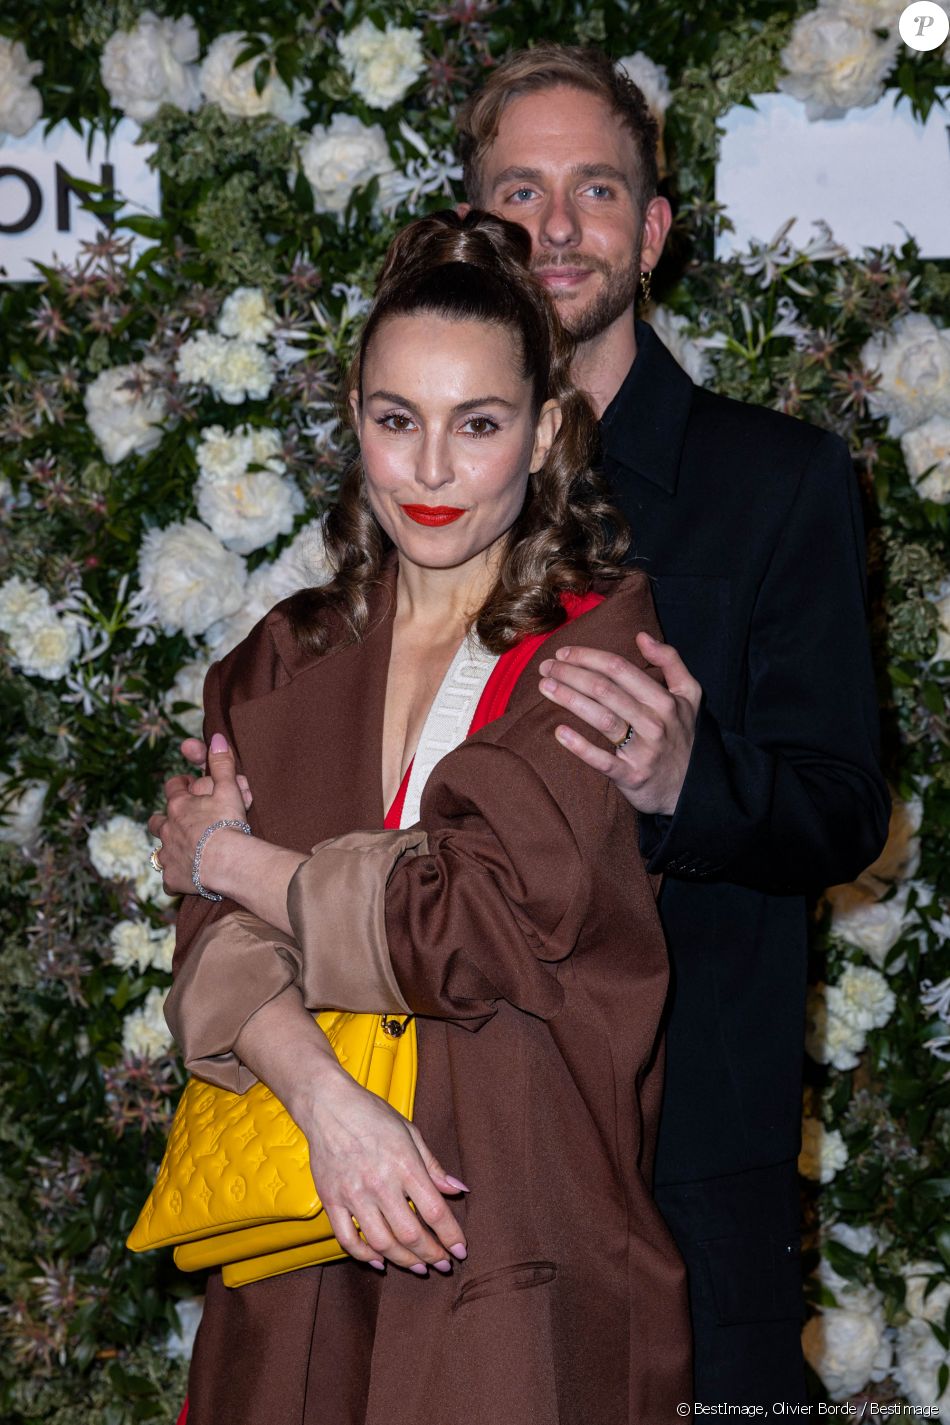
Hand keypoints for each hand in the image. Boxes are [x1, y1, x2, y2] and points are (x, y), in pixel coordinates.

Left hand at [148, 734, 249, 893]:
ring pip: (159, 850)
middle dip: (166, 819)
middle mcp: (167, 828)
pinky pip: (169, 880)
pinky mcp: (173, 878)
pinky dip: (176, 878)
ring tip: (183, 850)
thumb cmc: (228, 823)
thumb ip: (222, 763)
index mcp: (179, 805)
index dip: (181, 785)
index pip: (173, 787)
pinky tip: (186, 879)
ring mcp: (167, 854)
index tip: (190, 785)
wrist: (226, 861)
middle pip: (157, 820)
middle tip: (181, 821)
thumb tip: (216, 737)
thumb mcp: (229, 788)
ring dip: (168, 848)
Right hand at [293, 1058, 468, 1274]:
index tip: (460, 1251)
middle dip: (431, 1255)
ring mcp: (353, 1194)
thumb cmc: (373, 1115)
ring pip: (381, 1243)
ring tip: (417, 1266)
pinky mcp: (331, 1200)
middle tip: (443, 1265)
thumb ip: (433, 1165)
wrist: (327, 1105)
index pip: (434, 1211)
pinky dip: (364, 1255)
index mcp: (404, 1165)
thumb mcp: (410, 1132)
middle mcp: (380, 1184)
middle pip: (410, 1234)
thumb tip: (458, 1190)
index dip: (451, 1236)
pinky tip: (379, 1261)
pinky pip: (348, 1239)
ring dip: (403, 1260)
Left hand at [538, 632, 701, 816]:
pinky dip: (580, 746)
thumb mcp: (689, 695)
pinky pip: (602, 761)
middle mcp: (654, 723)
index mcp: (665, 700)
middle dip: (571, 674)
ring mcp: (643, 751)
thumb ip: (670, 661)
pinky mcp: (632, 777)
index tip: (564, 652)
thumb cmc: (683, 736)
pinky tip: (559, 732)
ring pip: (601, 719)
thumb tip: (642, 636)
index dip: (588, 657)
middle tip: (546, 667)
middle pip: (605, 690)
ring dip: (569, 699)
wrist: (692, 788)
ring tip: (545, 687)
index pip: (619, 669)